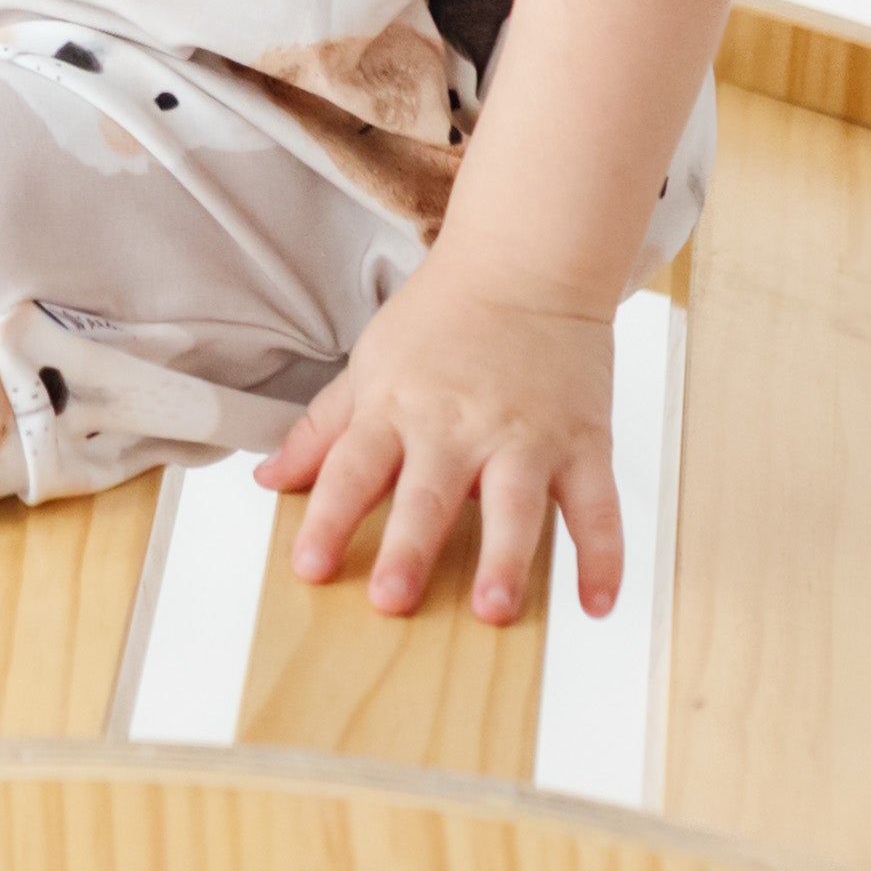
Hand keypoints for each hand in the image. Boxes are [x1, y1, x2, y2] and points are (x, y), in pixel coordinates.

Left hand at [251, 250, 623, 624]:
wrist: (525, 261)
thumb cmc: (442, 318)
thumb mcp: (371, 363)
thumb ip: (323, 428)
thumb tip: (268, 478)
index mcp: (398, 408)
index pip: (352, 468)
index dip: (328, 517)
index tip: (309, 567)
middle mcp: (458, 426)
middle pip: (428, 493)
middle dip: (410, 548)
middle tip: (393, 601)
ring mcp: (525, 435)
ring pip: (515, 504)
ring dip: (505, 557)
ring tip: (493, 609)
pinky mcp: (583, 441)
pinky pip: (597, 504)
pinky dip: (603, 555)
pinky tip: (597, 602)